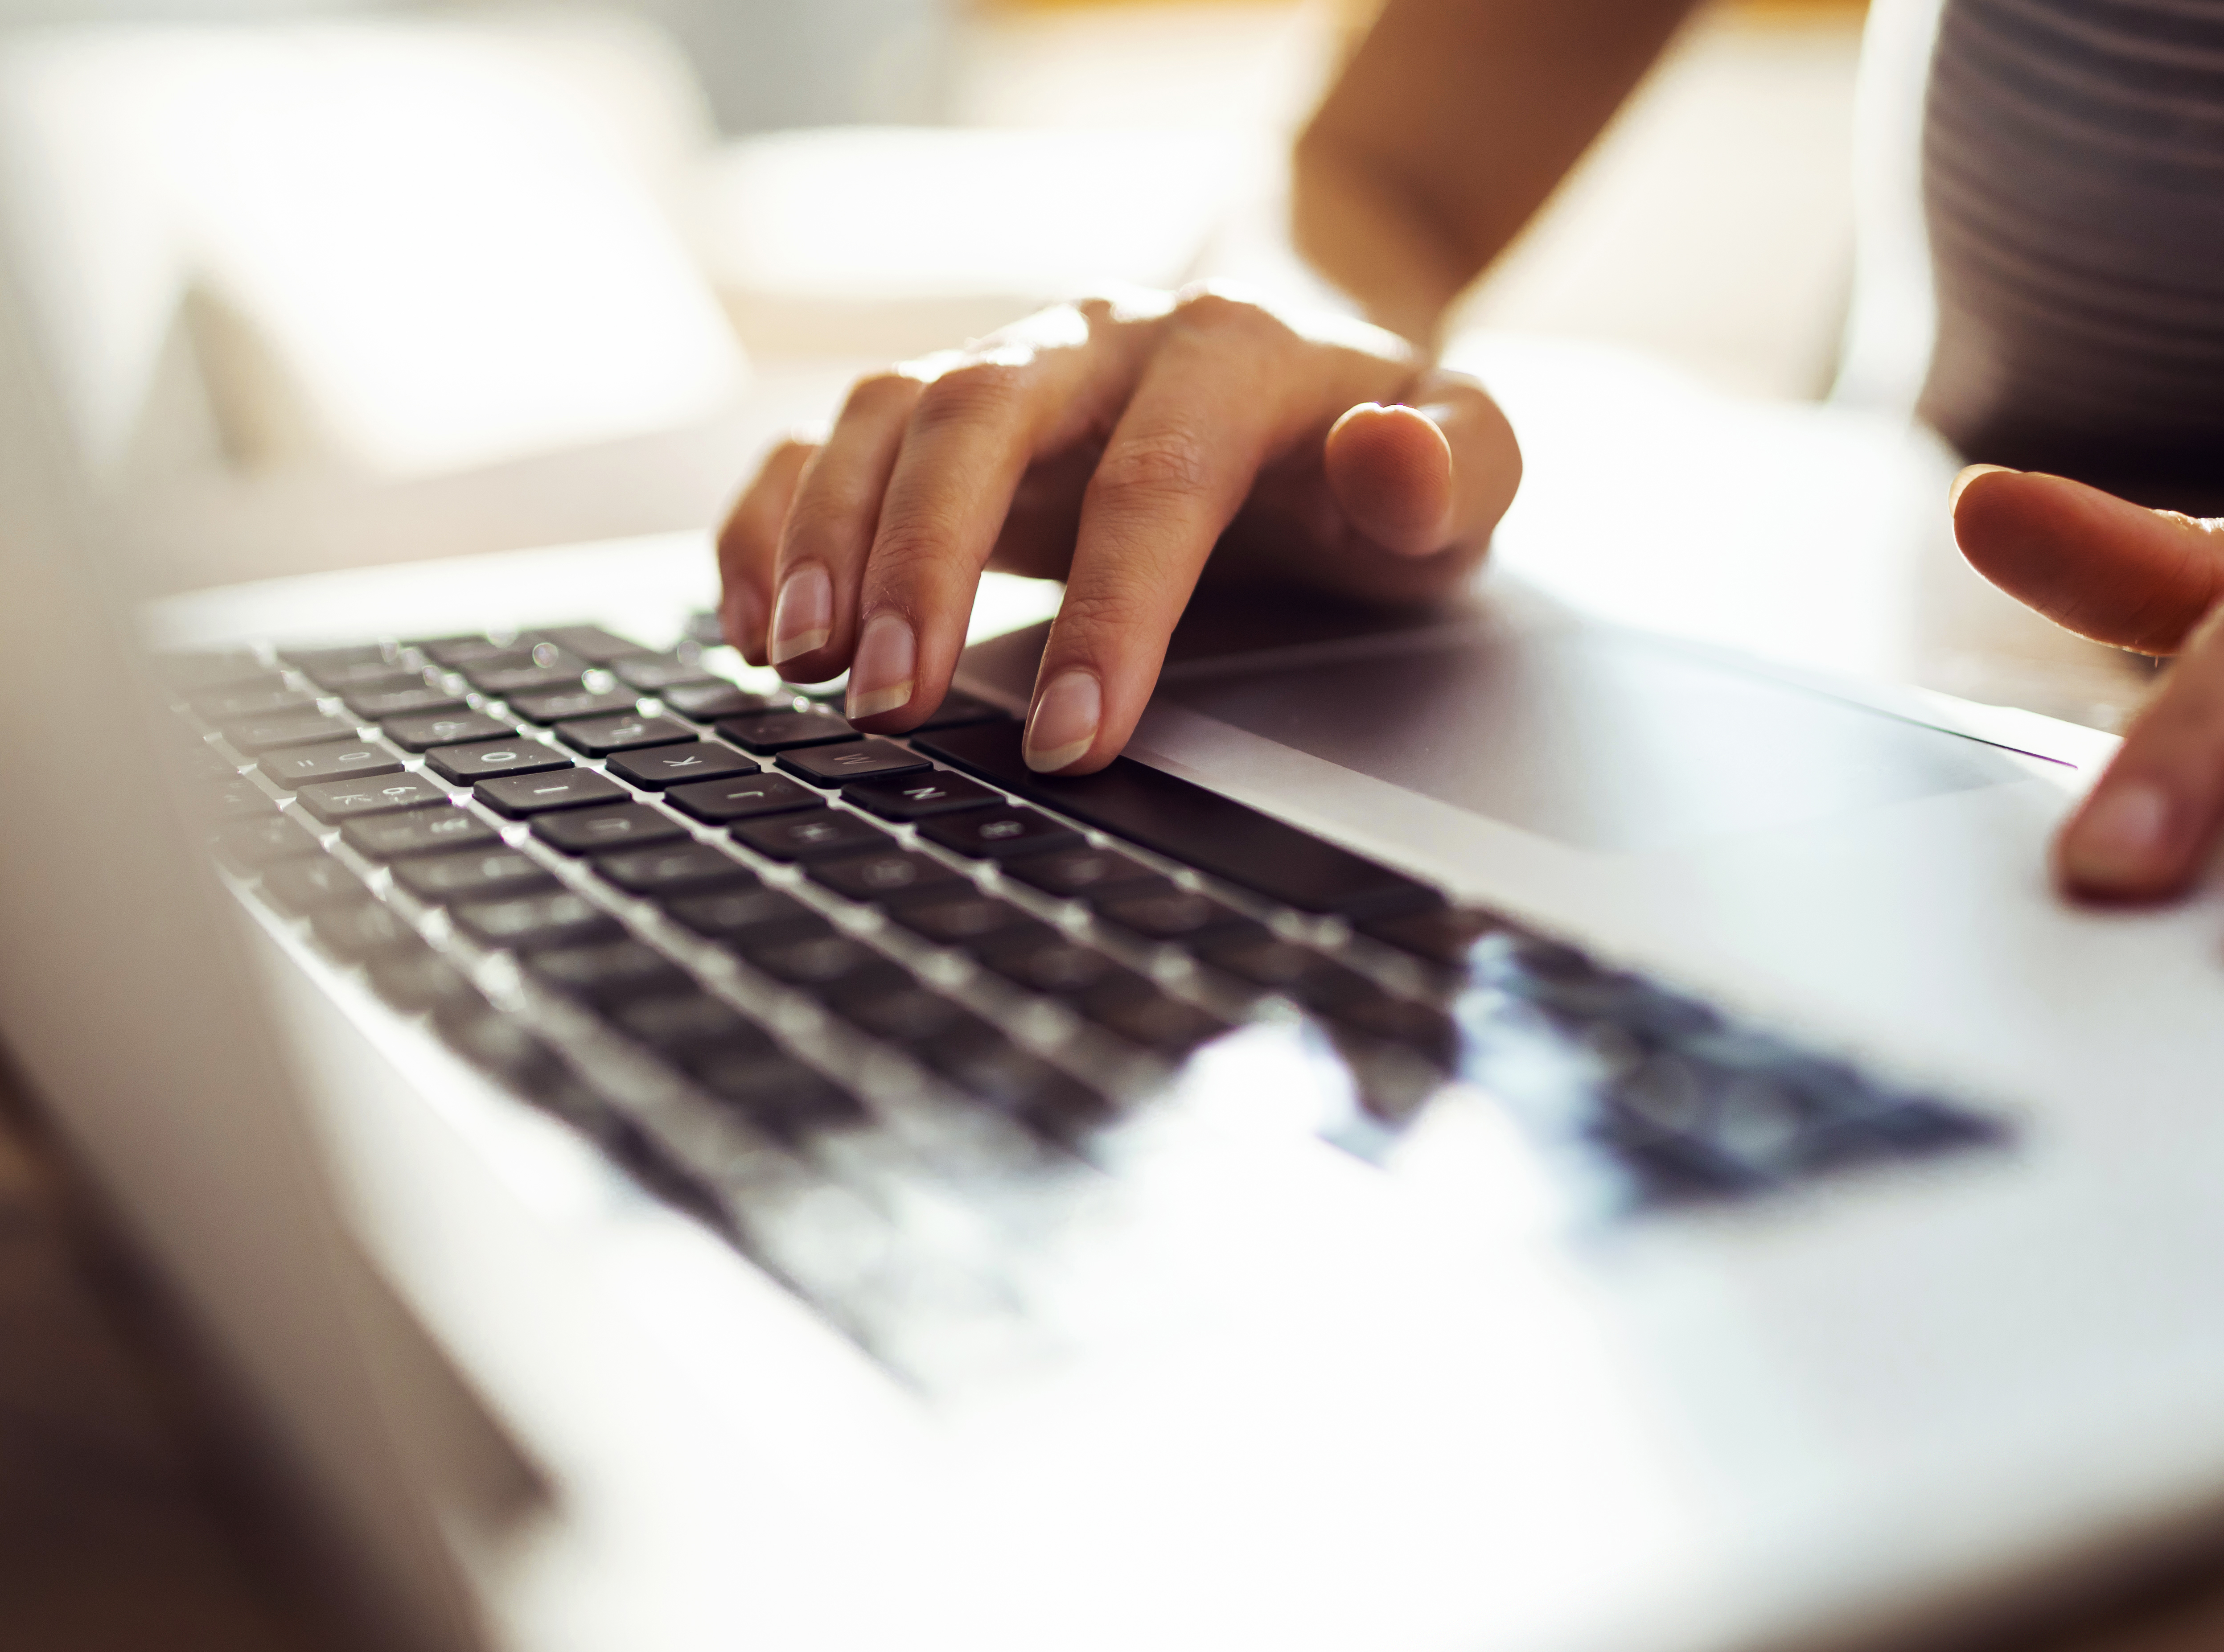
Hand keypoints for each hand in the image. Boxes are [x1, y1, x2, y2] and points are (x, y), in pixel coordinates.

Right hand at [714, 287, 1521, 772]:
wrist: (1312, 365)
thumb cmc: (1379, 450)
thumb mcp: (1469, 462)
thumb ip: (1461, 464)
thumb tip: (1392, 458)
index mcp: (1233, 351)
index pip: (1157, 480)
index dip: (1112, 612)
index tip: (1078, 740)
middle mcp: (1101, 339)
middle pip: (980, 415)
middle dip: (923, 562)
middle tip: (893, 706)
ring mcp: (1009, 365)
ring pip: (884, 413)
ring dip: (828, 537)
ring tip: (802, 666)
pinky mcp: (944, 415)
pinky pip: (823, 439)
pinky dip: (769, 520)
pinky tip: (754, 623)